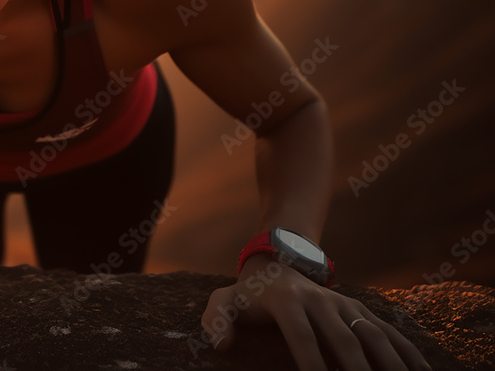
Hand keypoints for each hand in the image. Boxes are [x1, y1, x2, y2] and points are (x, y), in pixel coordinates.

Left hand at [201, 255, 430, 370]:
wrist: (278, 263)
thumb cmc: (249, 295)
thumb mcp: (224, 300)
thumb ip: (216, 320)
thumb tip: (220, 345)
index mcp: (286, 301)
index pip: (302, 336)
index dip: (312, 364)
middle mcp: (320, 300)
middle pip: (344, 340)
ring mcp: (345, 305)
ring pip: (373, 334)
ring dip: (389, 363)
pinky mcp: (361, 310)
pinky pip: (389, 332)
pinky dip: (408, 352)